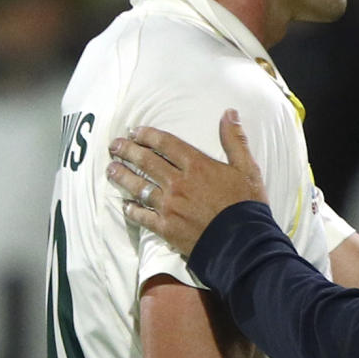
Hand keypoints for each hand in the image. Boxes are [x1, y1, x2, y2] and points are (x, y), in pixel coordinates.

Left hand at [107, 110, 267, 255]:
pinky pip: (142, 216)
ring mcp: (170, 206)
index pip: (165, 143)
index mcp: (197, 165)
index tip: (135, 131)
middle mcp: (178, 183)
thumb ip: (235, 140)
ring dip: (122, 176)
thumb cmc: (247, 206)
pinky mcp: (166, 228)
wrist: (243, 244)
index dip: (147, 135)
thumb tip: (229, 113)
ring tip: (111, 169)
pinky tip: (125, 205)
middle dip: (127, 150)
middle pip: (146, 161)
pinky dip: (131, 210)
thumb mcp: (247, 169)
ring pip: (139, 186)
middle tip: (114, 145)